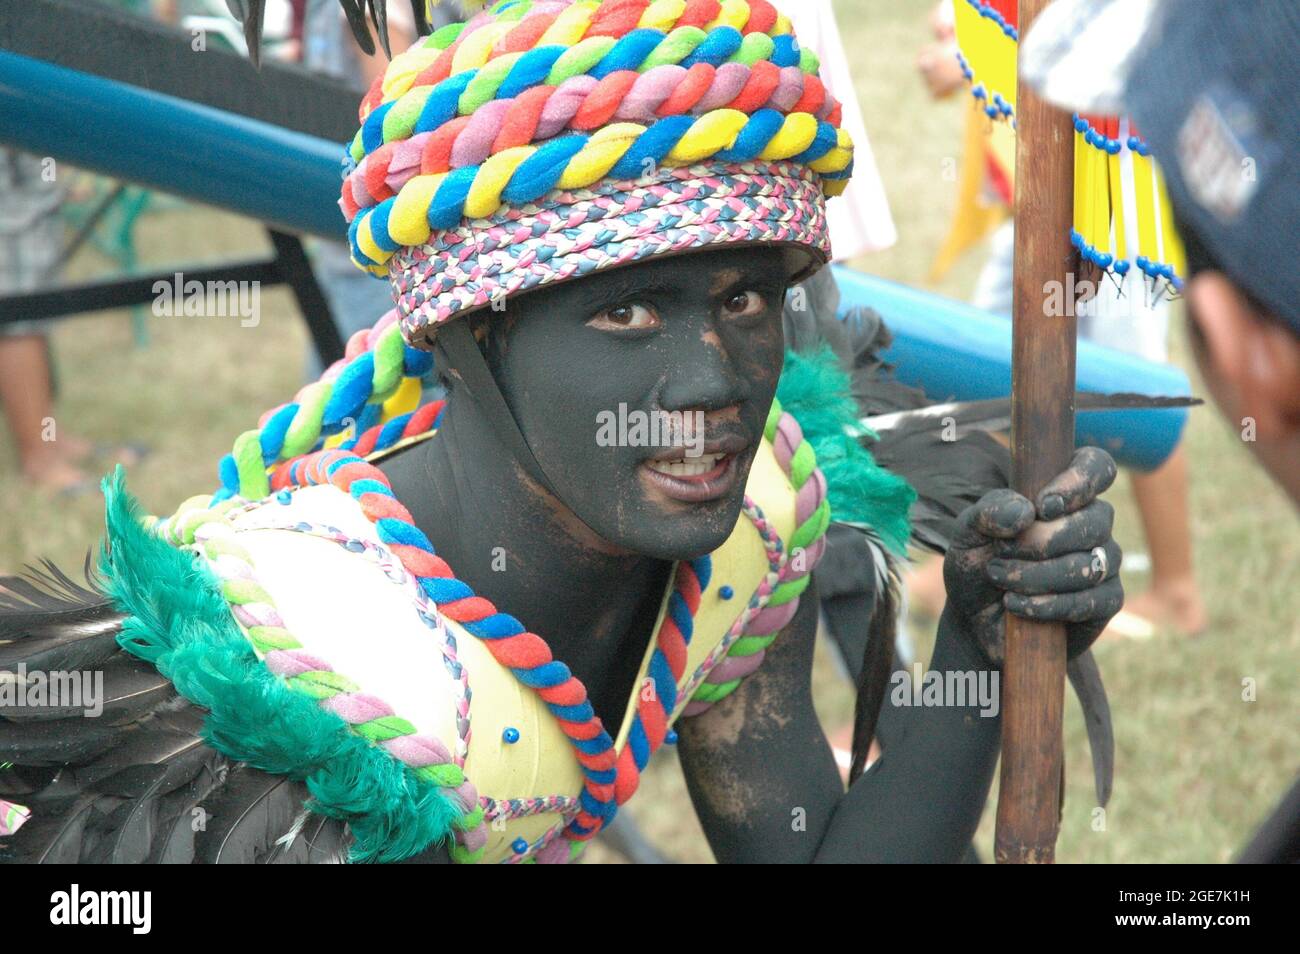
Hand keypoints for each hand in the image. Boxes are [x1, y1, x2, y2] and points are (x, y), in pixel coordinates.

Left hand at [943, 447, 1123, 666]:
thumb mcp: (968, 533)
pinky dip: (1048, 604)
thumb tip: (1025, 512)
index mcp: (1064, 493)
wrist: (976, 619)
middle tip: (1001, 556)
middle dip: (1041, 542)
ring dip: (1037, 576)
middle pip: (1095, 520)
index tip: (1043, 506)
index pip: (1096, 466)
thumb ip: (989, 512)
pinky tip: (1016, 605)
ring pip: (1091, 563)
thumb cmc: (978, 564)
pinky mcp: (1106, 601)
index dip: (1079, 482)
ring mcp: (1104, 561)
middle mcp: (1092, 523)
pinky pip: (1093, 600)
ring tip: (1000, 579)